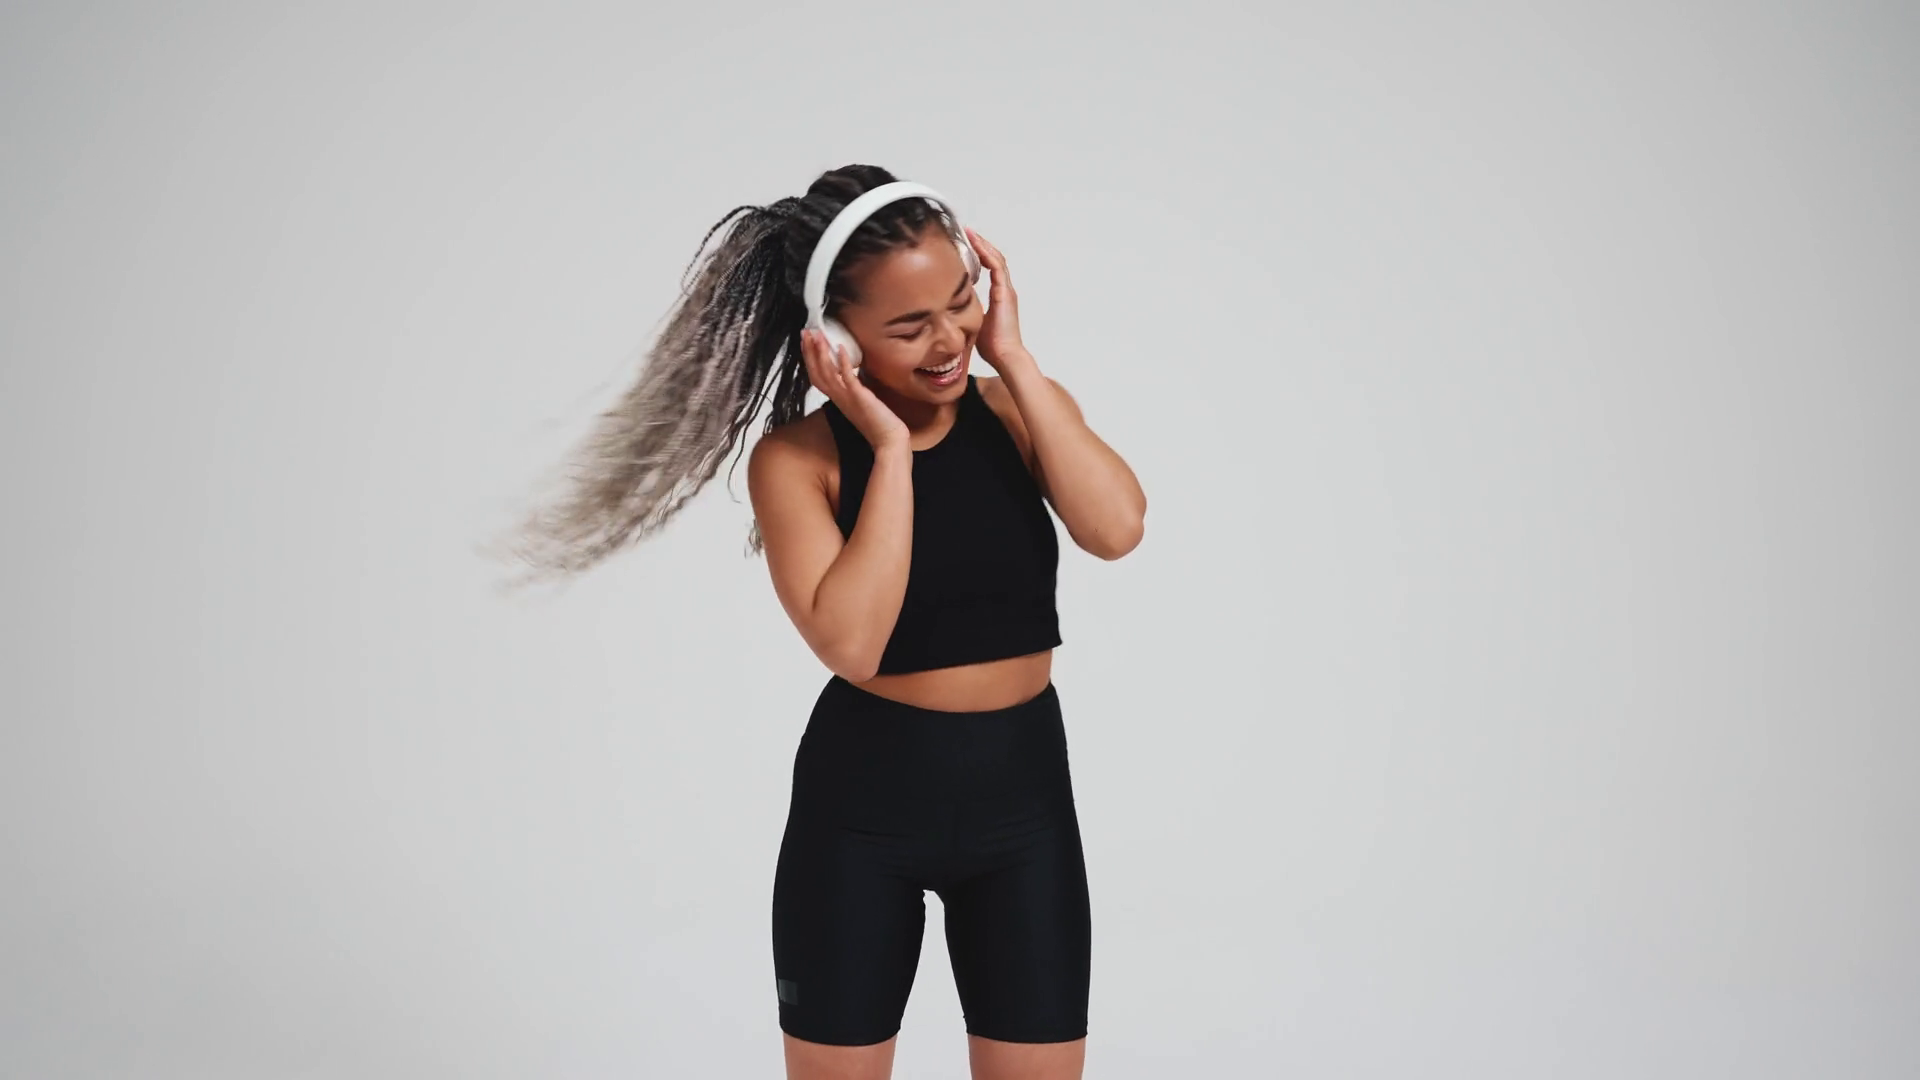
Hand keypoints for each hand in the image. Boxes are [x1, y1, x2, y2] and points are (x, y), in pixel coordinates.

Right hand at [800, 327, 908, 450]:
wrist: (889, 440)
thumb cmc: (877, 421)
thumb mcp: (859, 401)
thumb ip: (852, 388)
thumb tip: (851, 372)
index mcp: (837, 398)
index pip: (816, 376)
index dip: (809, 358)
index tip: (806, 340)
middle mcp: (838, 397)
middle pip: (816, 372)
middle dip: (809, 352)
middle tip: (805, 332)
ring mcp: (847, 397)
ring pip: (827, 373)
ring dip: (821, 353)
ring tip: (817, 335)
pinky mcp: (860, 397)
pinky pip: (847, 378)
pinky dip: (842, 363)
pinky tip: (840, 348)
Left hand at [964, 226, 1030, 372]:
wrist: (1004, 355)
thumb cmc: (992, 345)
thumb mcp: (975, 322)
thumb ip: (967, 311)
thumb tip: (950, 308)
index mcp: (999, 295)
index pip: (991, 268)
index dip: (980, 255)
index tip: (966, 245)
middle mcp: (1005, 289)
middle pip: (995, 259)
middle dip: (981, 245)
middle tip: (967, 233)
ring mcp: (1006, 290)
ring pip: (996, 259)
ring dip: (983, 245)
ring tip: (970, 234)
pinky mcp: (1005, 292)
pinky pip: (997, 267)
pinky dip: (987, 254)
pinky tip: (977, 245)